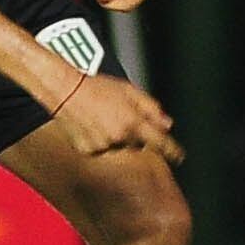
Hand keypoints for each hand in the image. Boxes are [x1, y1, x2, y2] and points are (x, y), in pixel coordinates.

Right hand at [51, 72, 183, 164]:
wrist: (65, 90)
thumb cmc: (96, 87)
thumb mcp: (129, 90)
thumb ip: (151, 108)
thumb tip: (166, 124)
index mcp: (132, 122)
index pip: (160, 142)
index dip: (172, 151)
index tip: (180, 157)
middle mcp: (119, 137)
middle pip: (137, 145)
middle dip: (134, 135)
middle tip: (120, 117)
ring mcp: (103, 146)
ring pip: (118, 147)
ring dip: (116, 138)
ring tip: (101, 118)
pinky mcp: (88, 150)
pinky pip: (100, 149)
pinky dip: (99, 141)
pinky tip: (90, 125)